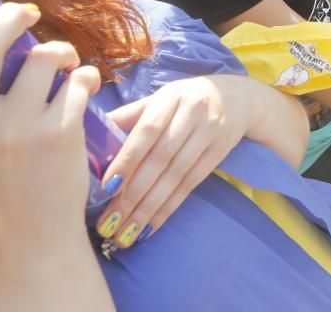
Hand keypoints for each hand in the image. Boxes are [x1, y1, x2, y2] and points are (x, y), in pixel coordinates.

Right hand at [0, 4, 110, 308]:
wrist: (25, 256)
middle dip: (9, 17)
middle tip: (26, 12)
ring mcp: (16, 130)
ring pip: (43, 58)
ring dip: (59, 53)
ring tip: (62, 65)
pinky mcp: (60, 135)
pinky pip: (77, 82)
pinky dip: (83, 79)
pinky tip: (80, 90)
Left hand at [97, 74, 253, 247]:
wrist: (239, 97)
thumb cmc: (187, 98)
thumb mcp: (161, 98)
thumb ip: (130, 115)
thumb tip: (91, 134)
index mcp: (172, 97)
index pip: (147, 130)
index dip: (128, 159)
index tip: (106, 188)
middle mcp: (193, 114)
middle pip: (161, 159)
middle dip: (133, 194)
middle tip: (109, 223)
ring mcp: (209, 134)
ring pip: (176, 176)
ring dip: (149, 208)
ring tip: (125, 234)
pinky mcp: (220, 153)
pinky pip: (191, 184)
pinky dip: (169, 207)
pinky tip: (151, 227)